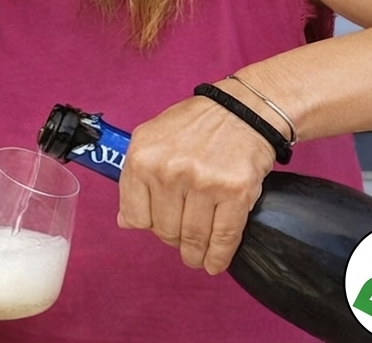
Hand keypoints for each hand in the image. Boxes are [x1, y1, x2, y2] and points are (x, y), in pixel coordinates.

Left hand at [117, 91, 276, 274]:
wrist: (246, 108)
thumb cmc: (199, 123)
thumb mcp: (154, 138)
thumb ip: (136, 178)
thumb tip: (125, 221)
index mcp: (143, 157)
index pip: (135, 216)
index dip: (150, 224)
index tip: (161, 224)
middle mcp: (170, 170)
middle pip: (164, 230)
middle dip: (174, 239)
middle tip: (185, 235)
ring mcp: (203, 182)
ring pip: (193, 238)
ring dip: (195, 254)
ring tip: (199, 255)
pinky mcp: (235, 192)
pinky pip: (223, 237)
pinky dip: (218, 256)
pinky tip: (215, 262)